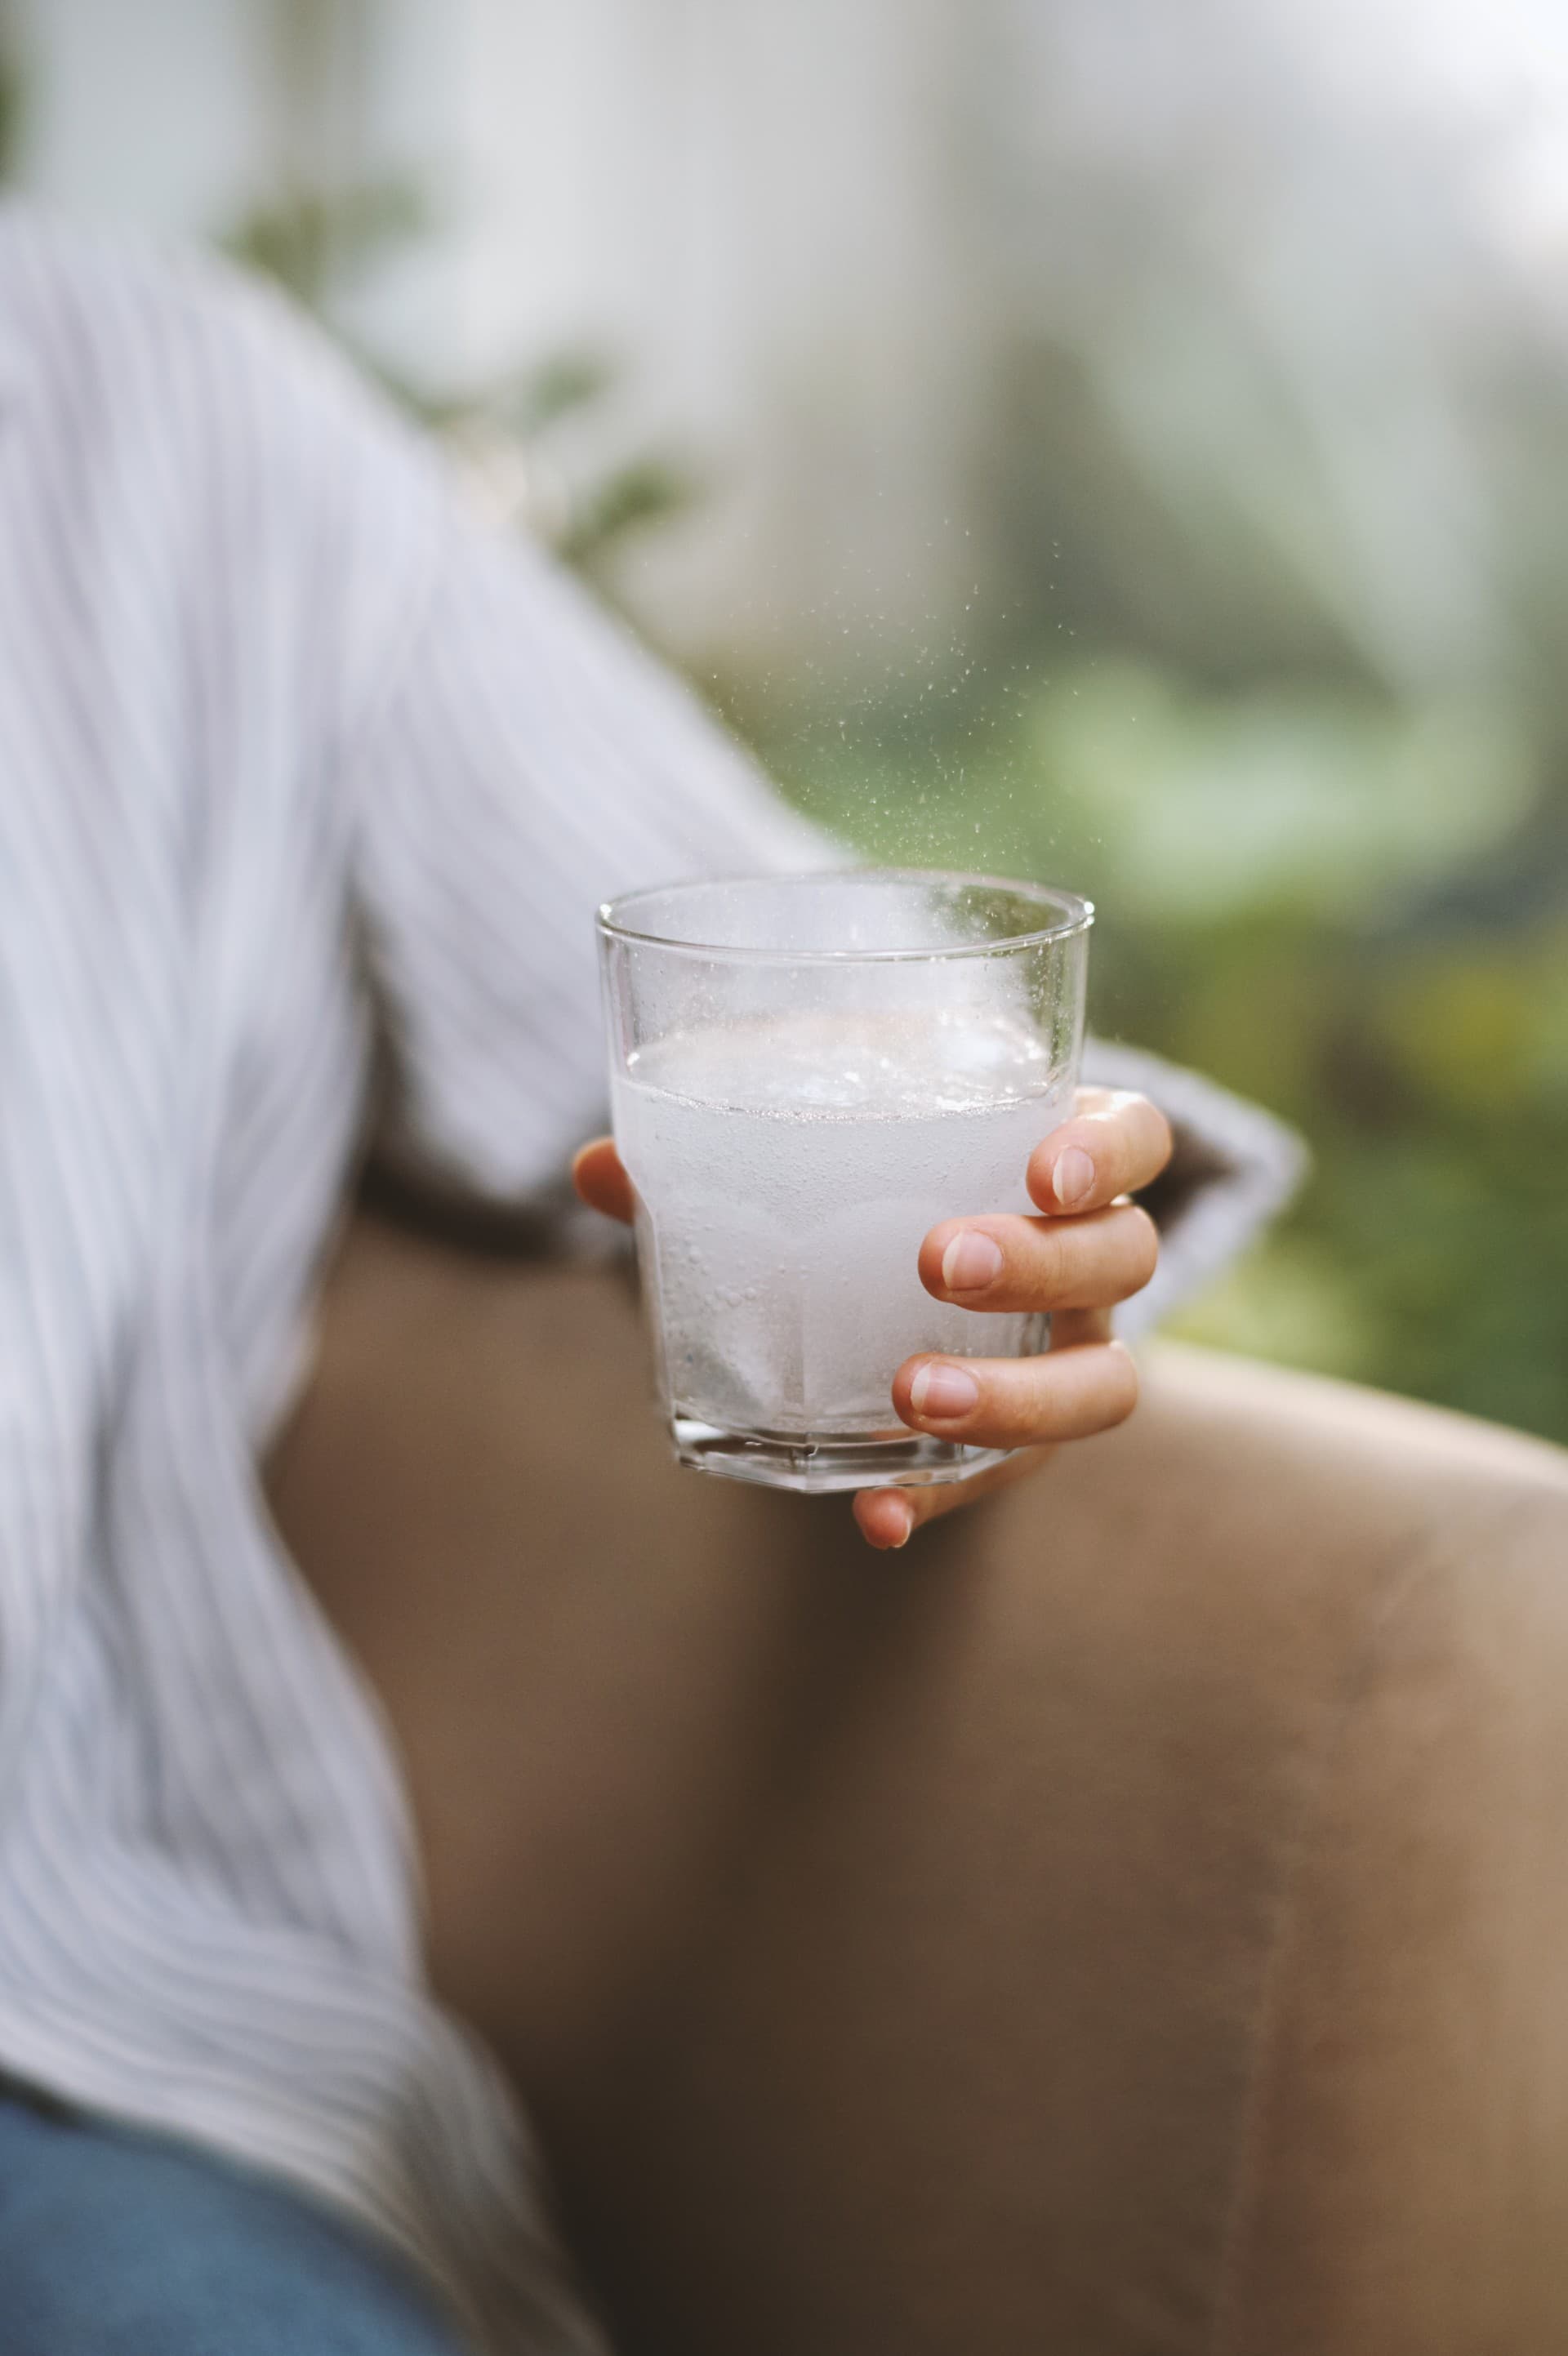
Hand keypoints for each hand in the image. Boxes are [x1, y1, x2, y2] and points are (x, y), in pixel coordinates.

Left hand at [572, 1087, 1170, 1550]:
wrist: (876, 1276)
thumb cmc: (856, 1176)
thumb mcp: (800, 1146)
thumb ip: (713, 1151)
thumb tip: (598, 1167)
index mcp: (1055, 1153)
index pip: (1135, 1136)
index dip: (1109, 1150)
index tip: (1047, 1168)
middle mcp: (1088, 1257)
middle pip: (1124, 1257)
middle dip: (1044, 1264)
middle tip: (944, 1262)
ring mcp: (1066, 1354)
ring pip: (1100, 1385)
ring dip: (1016, 1396)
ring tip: (915, 1398)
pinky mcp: (1019, 1440)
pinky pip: (1001, 1480)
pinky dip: (941, 1496)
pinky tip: (877, 1516)